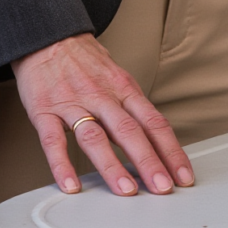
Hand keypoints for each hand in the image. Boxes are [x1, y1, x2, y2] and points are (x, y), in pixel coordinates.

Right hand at [12, 32, 192, 196]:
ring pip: (94, 137)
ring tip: (126, 189)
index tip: (183, 175)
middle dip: (149, 161)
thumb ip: (133, 109)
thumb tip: (156, 143)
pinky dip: (62, 164)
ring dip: (111, 165)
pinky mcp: (44, 111)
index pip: (154, 122)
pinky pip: (53, 140)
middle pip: (130, 131)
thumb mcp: (118, 78)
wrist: (48, 38)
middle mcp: (101, 96)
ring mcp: (73, 104)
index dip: (171, 150)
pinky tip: (71, 184)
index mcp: (124, 89)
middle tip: (163, 187)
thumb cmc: (86, 62)